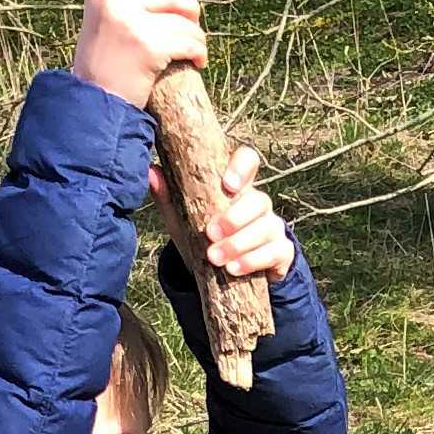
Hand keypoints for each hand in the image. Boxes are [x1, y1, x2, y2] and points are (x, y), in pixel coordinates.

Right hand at [73, 0, 204, 107]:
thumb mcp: (106, 17)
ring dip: (197, 38)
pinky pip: (191, 42)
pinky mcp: (148, 45)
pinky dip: (200, 53)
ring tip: (191, 52)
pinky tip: (197, 63)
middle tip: (190, 31)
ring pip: (186, 21)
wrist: (94, 101)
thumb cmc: (106, 61)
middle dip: (191, 13)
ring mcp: (130, 21)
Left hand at [151, 144, 293, 281]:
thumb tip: (151, 171)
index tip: (228, 185)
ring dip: (240, 244)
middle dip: (235, 218)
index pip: (248, 160)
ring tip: (216, 259)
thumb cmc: (202, 236)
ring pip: (267, 227)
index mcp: (236, 186)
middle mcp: (258, 203)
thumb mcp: (182, 217)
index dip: (242, 168)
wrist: (222, 273)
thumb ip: (168, 196)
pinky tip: (234, 269)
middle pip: (260, 199)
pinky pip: (276, 252)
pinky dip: (253, 261)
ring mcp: (273, 226)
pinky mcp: (282, 251)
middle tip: (210, 234)